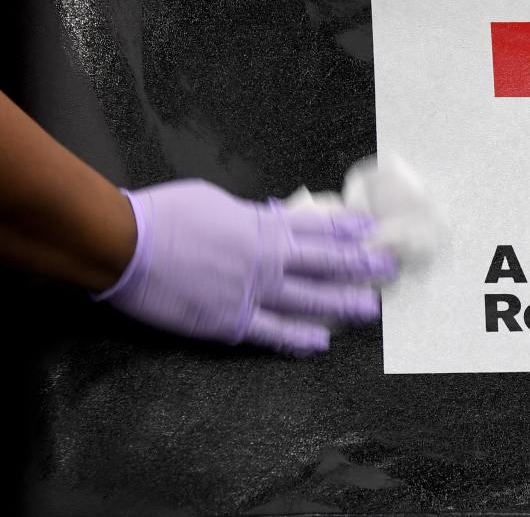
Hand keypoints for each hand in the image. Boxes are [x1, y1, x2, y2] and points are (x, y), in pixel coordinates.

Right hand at [95, 179, 396, 355]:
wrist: (125, 245)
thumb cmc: (165, 214)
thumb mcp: (216, 200)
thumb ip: (249, 213)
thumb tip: (271, 214)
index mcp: (263, 225)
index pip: (318, 228)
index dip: (348, 230)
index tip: (372, 231)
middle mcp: (268, 259)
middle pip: (326, 262)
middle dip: (362, 265)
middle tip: (390, 268)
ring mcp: (253, 292)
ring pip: (310, 299)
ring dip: (344, 303)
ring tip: (372, 309)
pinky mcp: (231, 321)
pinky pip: (273, 332)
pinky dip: (298, 339)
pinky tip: (320, 343)